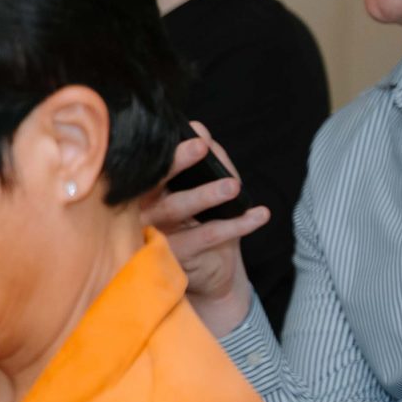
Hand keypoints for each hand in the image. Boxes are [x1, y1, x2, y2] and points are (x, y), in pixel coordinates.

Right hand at [142, 125, 267, 336]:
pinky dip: (237, 225)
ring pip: (177, 209)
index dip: (167, 150)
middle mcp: (142, 210)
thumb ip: (202, 161)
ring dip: (207, 195)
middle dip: (176, 163)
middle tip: (200, 147)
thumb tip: (199, 127)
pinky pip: (206, 236)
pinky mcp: (175, 255)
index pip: (149, 166)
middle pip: (153, 184)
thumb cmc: (199, 225)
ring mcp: (154, 233)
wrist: (207, 274)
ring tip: (234, 186)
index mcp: (144, 191)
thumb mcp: (201, 190)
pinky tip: (260, 215)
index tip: (191, 134)